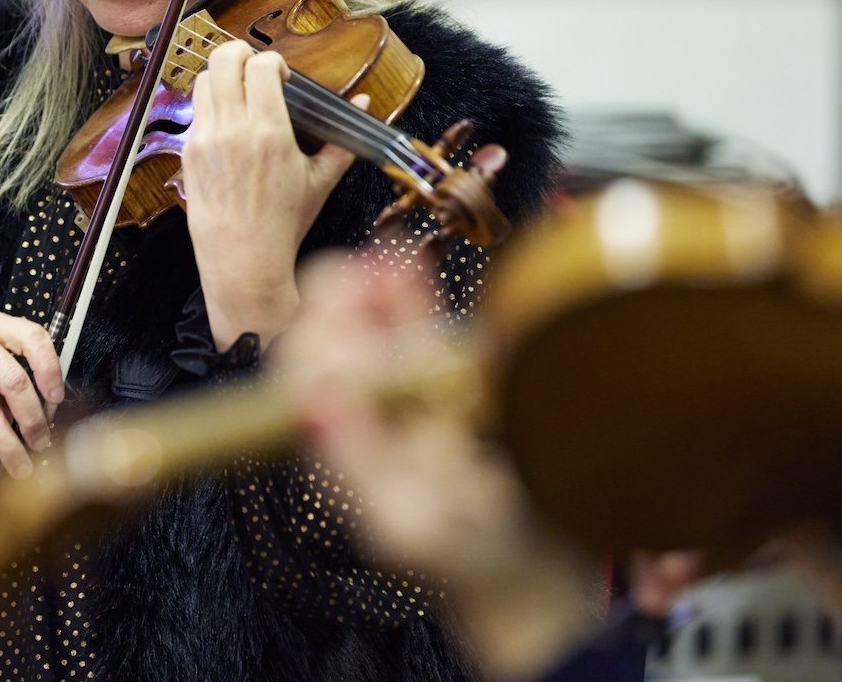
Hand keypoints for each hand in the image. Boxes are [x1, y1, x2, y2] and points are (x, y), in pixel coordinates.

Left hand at [182, 41, 362, 348]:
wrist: (242, 260)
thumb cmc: (283, 224)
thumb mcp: (320, 181)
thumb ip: (342, 139)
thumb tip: (366, 102)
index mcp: (268, 132)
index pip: (260, 65)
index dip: (272, 60)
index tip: (282, 76)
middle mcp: (232, 130)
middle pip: (223, 59)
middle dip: (241, 53)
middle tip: (255, 69)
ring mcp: (205, 139)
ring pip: (204, 79)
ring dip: (223, 77)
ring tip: (240, 93)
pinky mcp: (188, 152)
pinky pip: (196, 111)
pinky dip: (212, 106)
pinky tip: (229, 124)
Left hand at [277, 253, 596, 680]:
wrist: (535, 582)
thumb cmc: (472, 565)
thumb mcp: (409, 525)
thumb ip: (360, 464)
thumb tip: (312, 402)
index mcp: (344, 450)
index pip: (306, 378)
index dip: (318, 336)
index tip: (341, 302)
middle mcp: (370, 421)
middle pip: (335, 348)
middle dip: (340, 306)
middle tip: (360, 271)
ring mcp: (412, 404)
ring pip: (376, 334)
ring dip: (376, 291)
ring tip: (385, 258)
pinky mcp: (456, 394)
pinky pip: (425, 337)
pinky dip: (414, 299)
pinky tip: (409, 268)